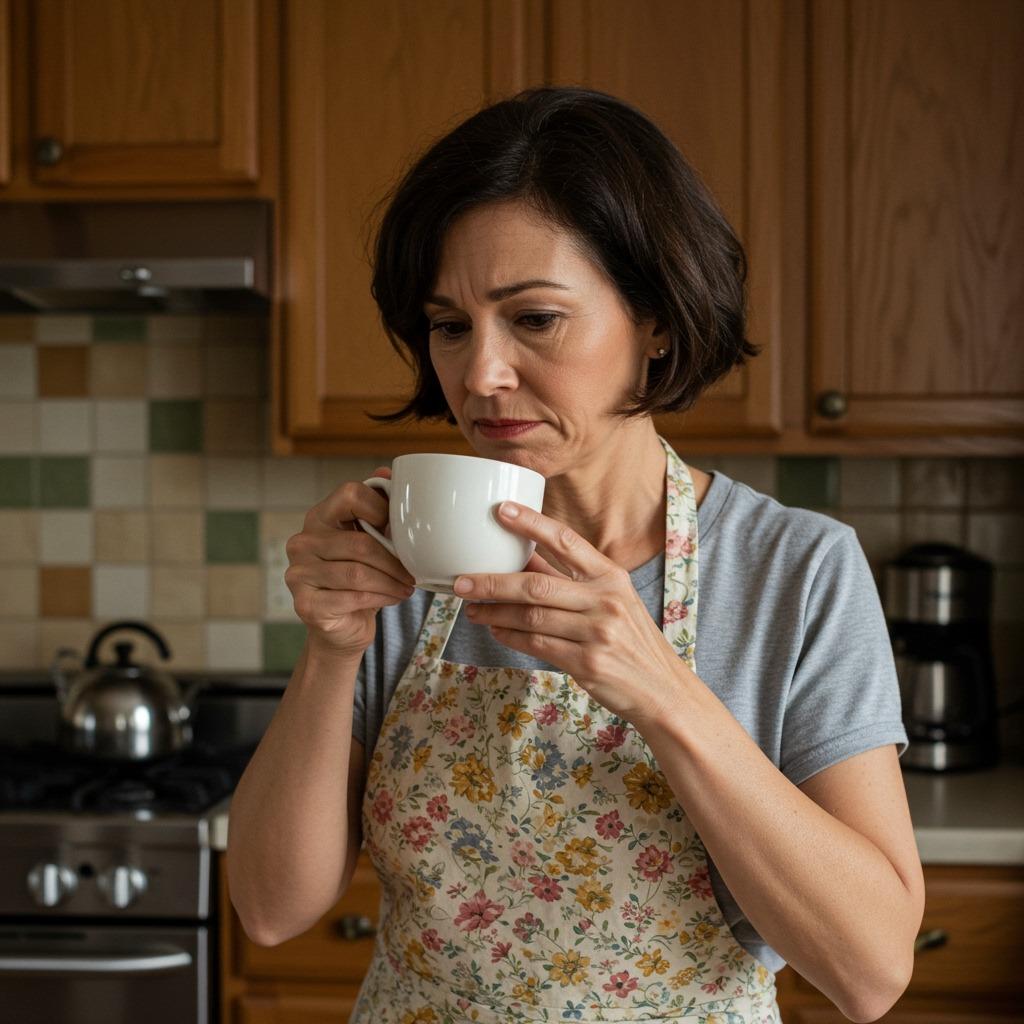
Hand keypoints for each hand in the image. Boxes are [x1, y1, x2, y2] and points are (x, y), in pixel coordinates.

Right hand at [285, 467, 415, 660]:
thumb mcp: (372, 540)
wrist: (343, 626)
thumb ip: (378, 508)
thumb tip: (387, 472)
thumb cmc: (360, 579)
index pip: (350, 494)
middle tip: (414, 572)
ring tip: (406, 587)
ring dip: (391, 582)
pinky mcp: (305, 603)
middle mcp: (302, 542)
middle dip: (395, 561)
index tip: (400, 531)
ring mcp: (299, 573)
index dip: (382, 509)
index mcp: (319, 517)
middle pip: (360, 542)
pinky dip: (380, 598)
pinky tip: (392, 598)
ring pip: (358, 573)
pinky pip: (352, 597)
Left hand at [454, 502, 689, 725]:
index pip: (567, 541)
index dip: (532, 524)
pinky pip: (537, 645)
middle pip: (536, 585)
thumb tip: (522, 560)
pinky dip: (510, 636)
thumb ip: (571, 581)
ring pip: (531, 617)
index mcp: (611, 577)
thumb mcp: (613, 601)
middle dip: (492, 582)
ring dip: (495, 612)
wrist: (662, 688)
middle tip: (461, 580)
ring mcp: (597, 633)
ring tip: (472, 608)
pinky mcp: (587, 664)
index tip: (502, 510)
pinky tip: (495, 629)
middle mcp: (605, 601)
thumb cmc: (631, 640)